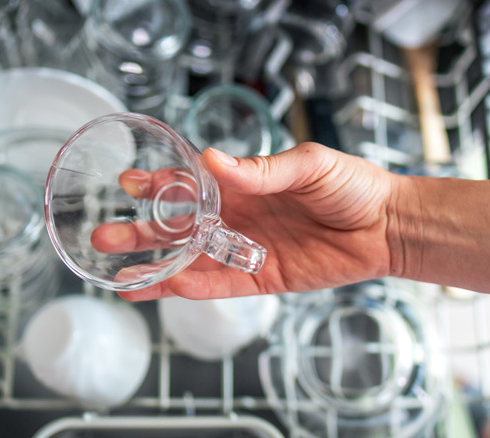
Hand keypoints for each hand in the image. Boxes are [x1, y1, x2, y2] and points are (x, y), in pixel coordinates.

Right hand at [93, 142, 401, 300]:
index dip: (157, 185)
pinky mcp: (263, 279)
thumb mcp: (307, 165)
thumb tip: (210, 159)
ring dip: (156, 267)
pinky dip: (192, 287)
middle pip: (178, 227)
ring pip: (191, 261)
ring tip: (118, 272)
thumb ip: (259, 169)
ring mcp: (247, 250)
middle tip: (103, 233)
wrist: (386, 225)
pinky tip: (163, 287)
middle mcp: (238, 218)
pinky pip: (221, 285)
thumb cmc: (351, 186)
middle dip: (140, 231)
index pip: (189, 185)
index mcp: (243, 185)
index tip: (127, 183)